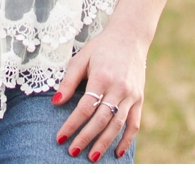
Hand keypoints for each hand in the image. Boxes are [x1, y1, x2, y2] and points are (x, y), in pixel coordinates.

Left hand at [51, 24, 147, 161]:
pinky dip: (127, 139)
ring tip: (92, 157)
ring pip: (117, 124)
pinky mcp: (139, 99)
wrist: (130, 37)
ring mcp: (131, 95)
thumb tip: (55, 102)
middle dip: (86, 138)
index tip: (60, 138)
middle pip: (101, 119)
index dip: (72, 124)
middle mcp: (118, 87)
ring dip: (105, 143)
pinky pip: (134, 123)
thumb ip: (69, 81)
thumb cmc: (101, 48)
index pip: (85, 107)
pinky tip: (118, 153)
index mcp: (102, 77)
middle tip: (73, 152)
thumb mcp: (81, 58)